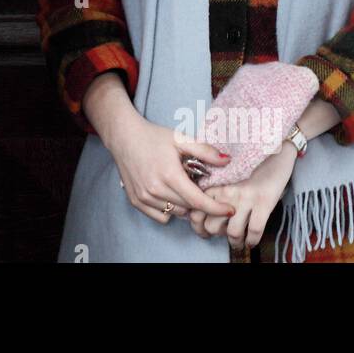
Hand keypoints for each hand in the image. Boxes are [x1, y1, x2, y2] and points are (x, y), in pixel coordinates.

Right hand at [104, 110, 236, 224]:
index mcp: (169, 175)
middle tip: (198, 185)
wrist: (123, 137)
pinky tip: (168, 193)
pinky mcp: (136, 201)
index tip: (230, 209)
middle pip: (188, 208)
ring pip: (176, 213)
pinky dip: (169, 209)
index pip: (198, 201)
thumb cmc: (153, 137)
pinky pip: (161, 216)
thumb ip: (205, 151)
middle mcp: (155, 189)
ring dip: (184, 205)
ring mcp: (144, 197)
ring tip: (181, 187)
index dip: (216, 208)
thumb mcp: (181, 139)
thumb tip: (228, 161)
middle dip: (199, 200)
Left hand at [189, 141, 297, 249]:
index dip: (197, 225)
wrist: (277, 144)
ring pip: (232, 231)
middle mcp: (228, 190)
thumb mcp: (228, 169)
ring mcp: (246, 196)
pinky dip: (252, 240)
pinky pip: (255, 229)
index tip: (202, 229)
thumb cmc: (250, 158)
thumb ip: (216, 184)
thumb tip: (205, 206)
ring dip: (235, 241)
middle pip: (211, 225)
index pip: (196, 209)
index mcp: (216, 182)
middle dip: (215, 235)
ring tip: (238, 242)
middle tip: (221, 235)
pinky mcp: (265, 200)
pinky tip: (251, 240)